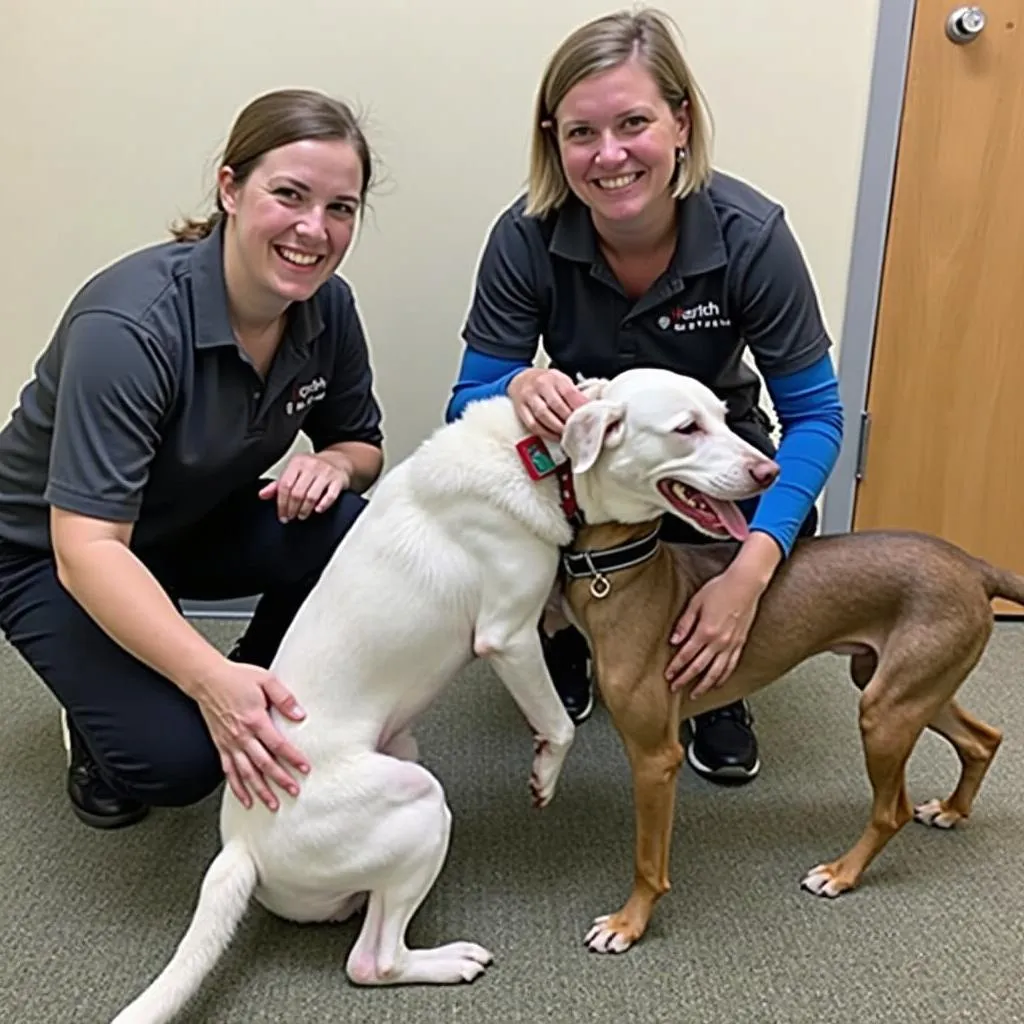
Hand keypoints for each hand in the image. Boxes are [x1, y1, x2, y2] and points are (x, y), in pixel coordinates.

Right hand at [195, 659, 310, 810]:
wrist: (207, 679)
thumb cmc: (236, 678)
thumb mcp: (266, 680)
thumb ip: (284, 698)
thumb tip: (299, 714)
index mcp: (255, 719)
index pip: (278, 745)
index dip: (292, 758)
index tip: (304, 768)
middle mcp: (241, 735)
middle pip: (264, 764)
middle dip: (280, 780)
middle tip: (294, 791)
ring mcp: (230, 743)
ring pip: (246, 773)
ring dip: (260, 790)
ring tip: (272, 804)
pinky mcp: (221, 746)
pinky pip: (229, 772)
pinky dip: (237, 788)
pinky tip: (246, 799)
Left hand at [259, 452, 350, 521]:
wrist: (337, 461)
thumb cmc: (312, 468)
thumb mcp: (293, 472)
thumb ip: (277, 485)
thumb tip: (262, 495)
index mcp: (297, 462)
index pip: (284, 485)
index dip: (281, 503)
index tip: (282, 515)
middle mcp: (311, 466)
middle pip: (297, 492)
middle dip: (292, 509)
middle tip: (291, 516)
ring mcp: (326, 472)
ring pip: (312, 496)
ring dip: (305, 510)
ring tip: (302, 515)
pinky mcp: (338, 479)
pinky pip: (330, 496)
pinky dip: (323, 505)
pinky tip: (318, 510)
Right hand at [508, 368, 589, 439]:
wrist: (520, 379)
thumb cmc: (546, 382)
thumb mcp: (561, 381)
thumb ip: (573, 393)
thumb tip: (590, 408)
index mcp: (555, 377)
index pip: (569, 393)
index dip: (579, 407)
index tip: (588, 418)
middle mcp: (540, 385)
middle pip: (556, 405)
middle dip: (568, 420)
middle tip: (579, 430)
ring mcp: (528, 396)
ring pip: (543, 415)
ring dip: (557, 428)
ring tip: (567, 435)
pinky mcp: (520, 408)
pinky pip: (532, 424)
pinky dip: (545, 433)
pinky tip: (554, 436)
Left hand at [666, 570, 762, 696]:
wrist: (745, 584)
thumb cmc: (720, 589)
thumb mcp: (695, 602)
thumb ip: (684, 623)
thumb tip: (673, 640)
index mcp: (705, 631)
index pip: (686, 655)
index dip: (675, 667)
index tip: (667, 675)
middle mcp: (719, 642)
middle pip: (699, 667)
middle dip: (685, 679)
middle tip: (675, 688)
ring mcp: (731, 644)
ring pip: (716, 672)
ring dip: (704, 685)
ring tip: (695, 693)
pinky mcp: (740, 643)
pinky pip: (731, 665)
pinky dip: (723, 677)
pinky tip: (717, 683)